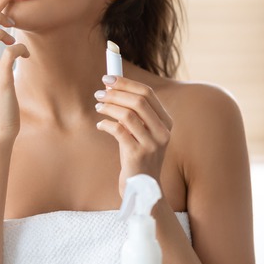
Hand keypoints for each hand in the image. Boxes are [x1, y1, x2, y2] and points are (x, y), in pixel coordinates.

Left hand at [94, 75, 172, 196]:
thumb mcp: (140, 131)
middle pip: (138, 101)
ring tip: (98, 107)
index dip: (126, 83)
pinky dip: (106, 124)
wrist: (141, 186)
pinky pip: (119, 131)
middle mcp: (163, 132)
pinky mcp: (138, 155)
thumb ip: (132, 111)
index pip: (147, 93)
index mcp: (166, 122)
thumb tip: (111, 85)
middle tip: (99, 93)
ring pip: (127, 115)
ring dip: (108, 107)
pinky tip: (100, 125)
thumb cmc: (136, 153)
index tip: (108, 78)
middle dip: (115, 93)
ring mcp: (152, 144)